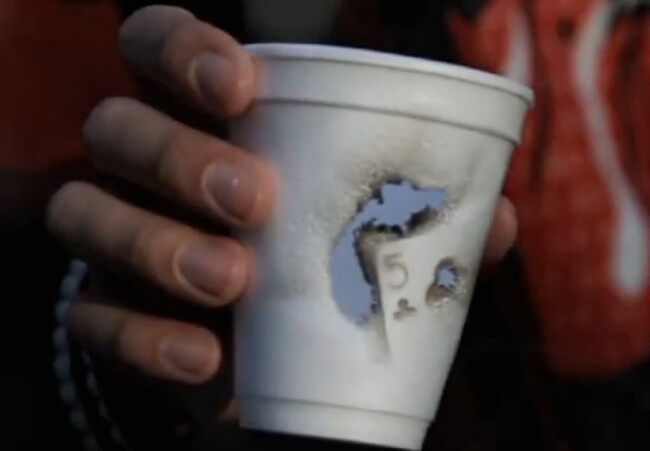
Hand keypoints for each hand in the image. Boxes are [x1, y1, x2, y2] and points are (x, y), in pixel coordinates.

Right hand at [46, 3, 517, 439]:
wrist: (261, 353)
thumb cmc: (317, 261)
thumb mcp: (368, 228)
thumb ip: (425, 216)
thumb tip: (497, 222)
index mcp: (206, 119)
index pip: (155, 44)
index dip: (181, 49)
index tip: (241, 85)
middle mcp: (146, 166)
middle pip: (117, 125)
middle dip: (180, 155)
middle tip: (256, 199)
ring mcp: (117, 239)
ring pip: (85, 211)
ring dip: (158, 242)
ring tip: (235, 281)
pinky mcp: (105, 313)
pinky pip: (90, 316)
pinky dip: (146, 337)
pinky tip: (208, 358)